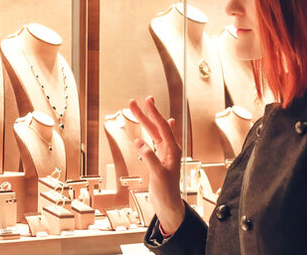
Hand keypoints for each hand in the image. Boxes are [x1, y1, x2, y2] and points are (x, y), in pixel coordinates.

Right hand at [129, 96, 185, 233]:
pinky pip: (156, 140)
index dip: (154, 114)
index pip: (162, 127)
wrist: (168, 204)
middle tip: (135, 102)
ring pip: (154, 133)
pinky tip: (158, 126)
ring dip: (146, 121)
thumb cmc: (166, 191)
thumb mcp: (158, 174)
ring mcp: (165, 154)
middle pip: (157, 127)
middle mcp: (170, 149)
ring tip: (137, 110)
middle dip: (146, 114)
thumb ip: (150, 158)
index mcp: (172, 150)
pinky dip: (154, 131)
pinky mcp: (160, 159)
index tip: (146, 102)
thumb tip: (140, 143)